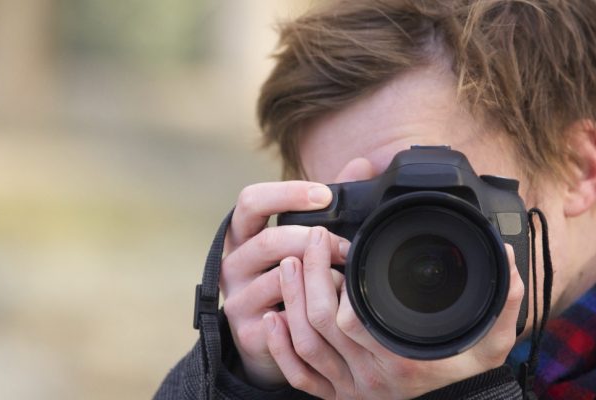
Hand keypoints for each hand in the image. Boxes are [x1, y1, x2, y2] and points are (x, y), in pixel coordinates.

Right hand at [220, 179, 351, 387]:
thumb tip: (362, 164)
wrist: (268, 343)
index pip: (251, 201)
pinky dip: (311, 309)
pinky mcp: (248, 331)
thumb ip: (328, 205)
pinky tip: (329, 308)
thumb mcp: (304, 241)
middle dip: (313, 241)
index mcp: (243, 236)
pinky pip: (284, 316)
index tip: (325, 196)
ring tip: (344, 279)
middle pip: (269, 241)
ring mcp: (237, 299)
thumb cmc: (290, 282)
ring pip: (278, 279)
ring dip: (317, 277)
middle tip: (346, 247)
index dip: (286, 193)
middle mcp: (233, 263)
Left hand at [263, 158, 526, 398]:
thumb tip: (506, 256)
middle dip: (307, 275)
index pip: (349, 315)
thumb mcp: (495, 339)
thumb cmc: (473, 375)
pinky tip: (271, 319)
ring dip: (290, 302)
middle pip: (319, 323)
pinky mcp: (340, 399)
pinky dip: (280, 349)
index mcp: (401, 358)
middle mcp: (371, 377)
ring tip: (288, 266)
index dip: (331, 276)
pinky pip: (300, 378)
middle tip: (307, 241)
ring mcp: (352, 390)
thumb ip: (504, 298)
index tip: (334, 241)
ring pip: (304, 345)